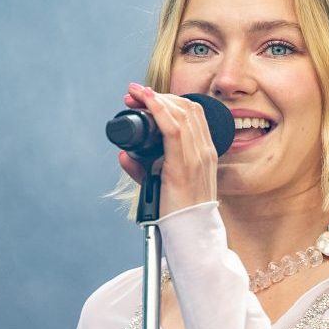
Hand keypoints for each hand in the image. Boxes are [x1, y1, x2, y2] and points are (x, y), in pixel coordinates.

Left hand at [116, 82, 218, 213]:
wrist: (189, 234)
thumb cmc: (177, 212)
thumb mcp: (160, 185)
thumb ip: (143, 169)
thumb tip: (124, 155)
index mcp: (204, 153)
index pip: (193, 114)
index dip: (170, 100)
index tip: (147, 96)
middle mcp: (204, 151)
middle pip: (187, 108)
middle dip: (159, 95)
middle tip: (134, 93)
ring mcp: (197, 157)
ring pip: (181, 113)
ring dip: (156, 99)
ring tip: (136, 94)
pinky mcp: (184, 165)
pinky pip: (173, 129)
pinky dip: (158, 111)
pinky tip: (146, 102)